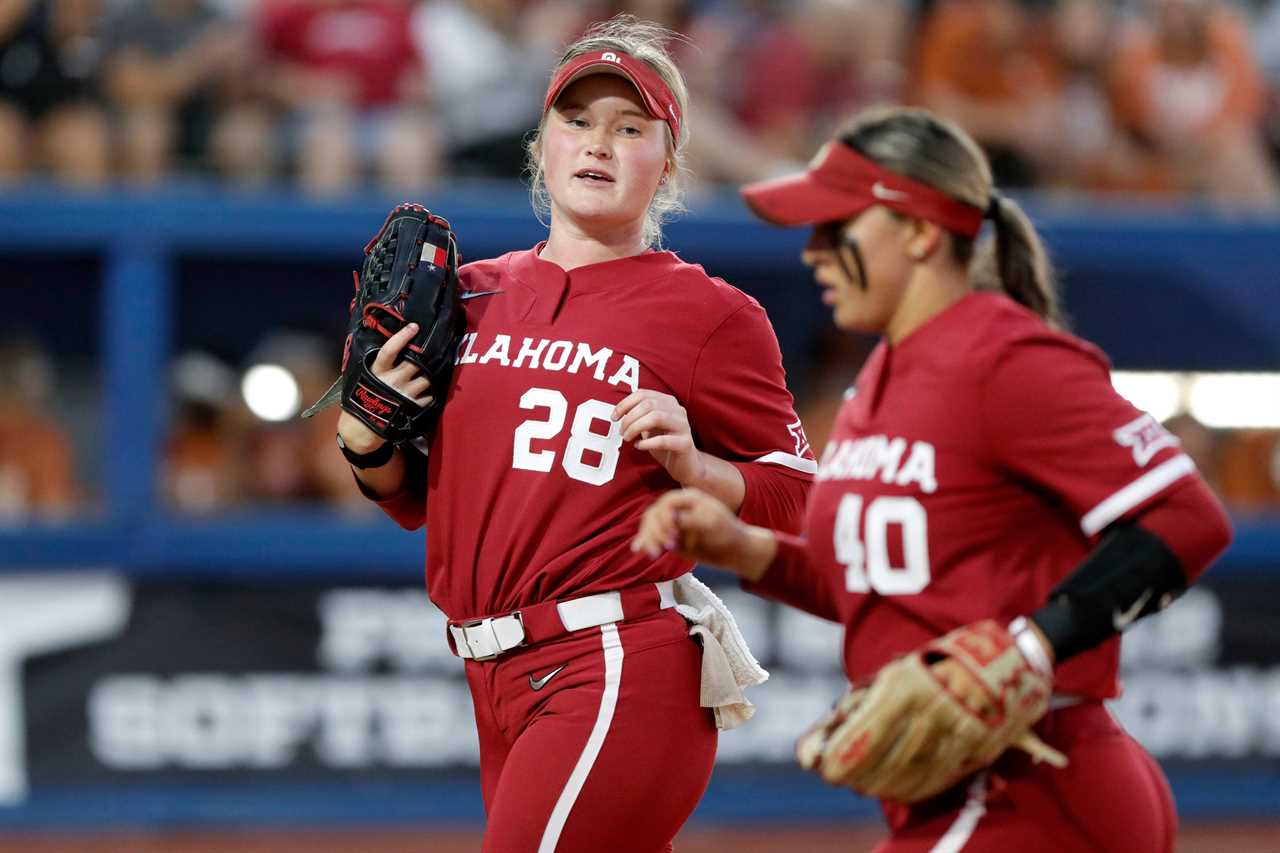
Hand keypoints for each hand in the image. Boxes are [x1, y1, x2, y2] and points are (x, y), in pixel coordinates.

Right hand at [337, 322, 433, 451]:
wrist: (363, 427)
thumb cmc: (364, 397)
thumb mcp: (365, 377)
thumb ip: (378, 363)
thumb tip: (392, 345)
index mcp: (378, 371)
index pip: (390, 350)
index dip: (402, 337)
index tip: (414, 327)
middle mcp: (393, 380)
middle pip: (416, 363)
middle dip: (423, 358)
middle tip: (425, 355)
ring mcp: (405, 394)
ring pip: (426, 379)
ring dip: (427, 376)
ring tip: (423, 376)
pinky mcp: (414, 407)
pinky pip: (429, 395)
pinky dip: (428, 393)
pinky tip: (422, 392)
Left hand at [613, 390, 704, 485]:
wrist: (686, 465)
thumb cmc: (665, 444)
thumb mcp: (649, 427)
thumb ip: (638, 416)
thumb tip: (619, 412)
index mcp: (668, 402)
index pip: (643, 394)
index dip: (625, 404)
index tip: (614, 417)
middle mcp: (677, 410)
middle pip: (649, 404)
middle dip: (630, 417)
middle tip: (622, 431)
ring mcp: (683, 426)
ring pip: (657, 417)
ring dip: (636, 427)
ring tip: (628, 438)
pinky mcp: (685, 443)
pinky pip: (664, 440)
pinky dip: (647, 443)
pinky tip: (639, 446)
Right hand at [631, 488, 774, 578]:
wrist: (735, 550)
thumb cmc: (728, 532)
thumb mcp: (711, 523)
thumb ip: (690, 520)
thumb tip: (671, 518)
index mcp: (688, 498)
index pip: (667, 503)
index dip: (665, 517)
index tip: (672, 534)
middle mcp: (677, 508)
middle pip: (655, 514)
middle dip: (656, 531)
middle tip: (666, 547)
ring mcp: (673, 523)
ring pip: (651, 527)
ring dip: (649, 539)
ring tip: (654, 553)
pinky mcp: (671, 538)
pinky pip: (653, 538)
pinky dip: (646, 543)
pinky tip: (639, 550)